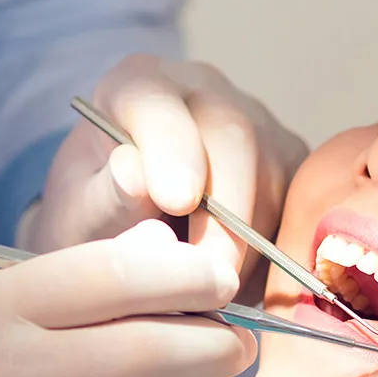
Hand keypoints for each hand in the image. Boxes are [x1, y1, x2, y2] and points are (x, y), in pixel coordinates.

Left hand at [20, 56, 306, 292]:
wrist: (126, 233)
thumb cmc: (93, 220)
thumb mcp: (77, 216)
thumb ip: (103, 197)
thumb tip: (134, 173)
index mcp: (137, 86)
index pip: (157, 101)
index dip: (171, 147)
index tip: (176, 201)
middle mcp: (204, 91)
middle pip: (234, 136)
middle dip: (225, 214)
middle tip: (208, 277)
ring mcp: (256, 122)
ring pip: (273, 175)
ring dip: (250, 243)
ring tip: (210, 290)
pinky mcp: (291, 161)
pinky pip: (300, 202)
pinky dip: (276, 250)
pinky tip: (239, 280)